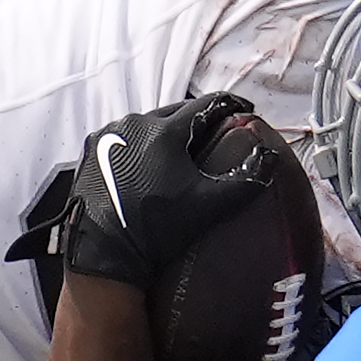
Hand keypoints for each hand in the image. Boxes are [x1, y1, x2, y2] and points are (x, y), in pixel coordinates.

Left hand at [61, 92, 285, 290]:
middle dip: (196, 122)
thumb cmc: (157, 230)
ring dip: (165, 134)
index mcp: (164, 130)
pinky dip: (139, 147)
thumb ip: (245, 179)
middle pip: (175, 113)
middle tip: (214, 135)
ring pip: (147, 125)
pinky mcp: (89, 153)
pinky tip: (148, 165)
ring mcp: (106, 137)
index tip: (244, 111)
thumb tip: (271, 156)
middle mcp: (133, 124)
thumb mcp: (209, 206)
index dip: (230, 107)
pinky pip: (122, 140)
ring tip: (181, 152)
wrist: (104, 255)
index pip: (206, 105)